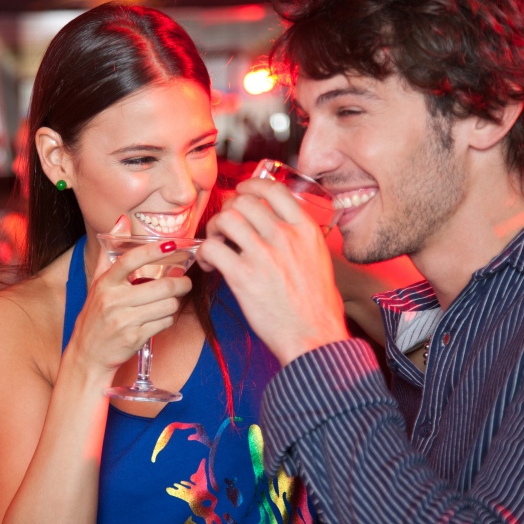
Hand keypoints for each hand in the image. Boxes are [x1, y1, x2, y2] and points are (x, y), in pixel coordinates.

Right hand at [66, 219, 192, 375]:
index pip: (130, 260)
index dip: (153, 252)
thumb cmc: (95, 316)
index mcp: (105, 283)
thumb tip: (122, 220)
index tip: (171, 245)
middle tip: (185, 281)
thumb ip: (110, 252)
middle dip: (180, 283)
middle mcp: (113, 300)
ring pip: (166, 305)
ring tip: (169, 302)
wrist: (87, 355)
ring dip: (173, 304)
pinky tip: (161, 317)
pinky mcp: (134, 338)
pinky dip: (167, 319)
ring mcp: (124, 320)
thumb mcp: (97, 283)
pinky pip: (164, 323)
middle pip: (160, 287)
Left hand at [197, 178, 348, 364]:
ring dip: (214, 229)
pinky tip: (212, 266)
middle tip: (224, 228)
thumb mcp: (318, 260)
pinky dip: (205, 254)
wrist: (315, 337)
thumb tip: (274, 226)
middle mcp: (285, 236)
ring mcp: (264, 254)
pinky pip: (212, 248)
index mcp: (305, 230)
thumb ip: (297, 239)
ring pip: (226, 218)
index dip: (250, 186)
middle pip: (244, 201)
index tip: (241, 193)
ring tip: (217, 245)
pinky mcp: (244, 276)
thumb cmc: (316, 306)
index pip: (273, 189)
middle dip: (228, 210)